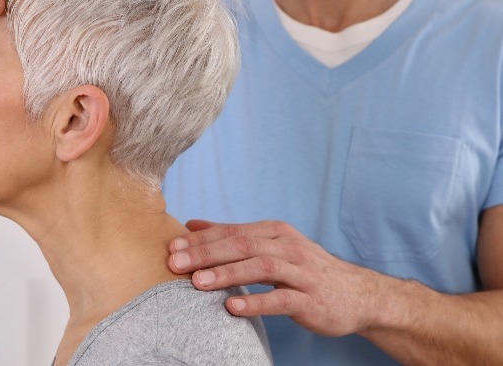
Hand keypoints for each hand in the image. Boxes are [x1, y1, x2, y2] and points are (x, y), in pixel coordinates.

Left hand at [168, 219, 391, 336]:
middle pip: (242, 245)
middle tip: (176, 263)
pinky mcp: (311, 300)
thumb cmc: (306, 270)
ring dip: (227, 274)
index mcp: (275, 232)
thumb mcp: (271, 246)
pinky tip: (231, 307)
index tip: (172, 246)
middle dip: (206, 253)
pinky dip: (256, 302)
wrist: (359, 295)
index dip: (201, 238)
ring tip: (197, 282)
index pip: (232, 231)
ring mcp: (302, 273)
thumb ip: (232, 235)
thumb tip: (192, 225)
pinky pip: (281, 299)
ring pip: (260, 268)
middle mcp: (288, 247)